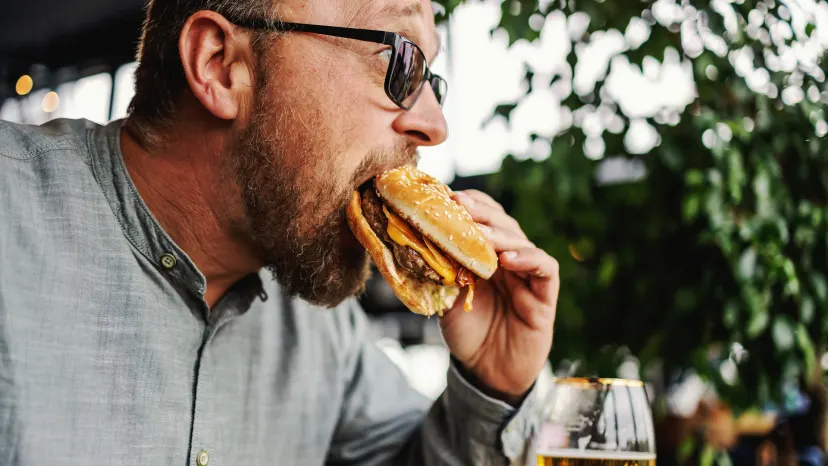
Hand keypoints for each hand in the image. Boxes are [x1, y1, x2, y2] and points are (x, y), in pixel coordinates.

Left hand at [440, 190, 558, 405]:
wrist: (486, 373)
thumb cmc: (468, 334)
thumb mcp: (447, 299)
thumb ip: (442, 272)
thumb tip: (417, 242)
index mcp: (487, 254)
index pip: (484, 218)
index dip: (469, 206)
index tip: (446, 198)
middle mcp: (510, 259)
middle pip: (503, 223)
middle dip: (481, 213)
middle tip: (459, 205)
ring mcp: (528, 275)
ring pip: (522, 241)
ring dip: (501, 234)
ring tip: (480, 232)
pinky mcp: (545, 296)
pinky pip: (544, 269)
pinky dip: (529, 259)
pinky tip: (508, 258)